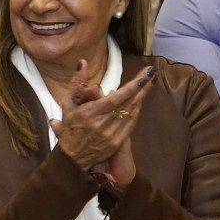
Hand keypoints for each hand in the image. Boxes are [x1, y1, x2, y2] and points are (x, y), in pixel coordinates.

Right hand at [49, 60, 154, 187]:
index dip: (131, 87)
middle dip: (142, 87)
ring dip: (142, 96)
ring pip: (131, 112)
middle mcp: (102, 124)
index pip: (116, 98)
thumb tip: (83, 63)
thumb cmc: (69, 128)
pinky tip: (140, 100)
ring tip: (150, 82)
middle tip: (152, 73)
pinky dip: (136, 110)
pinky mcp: (117, 142)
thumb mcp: (67, 104)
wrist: (72, 157)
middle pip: (128, 103)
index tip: (143, 76)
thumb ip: (77, 82)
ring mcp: (111, 134)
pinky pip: (131, 123)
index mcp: (89, 113)